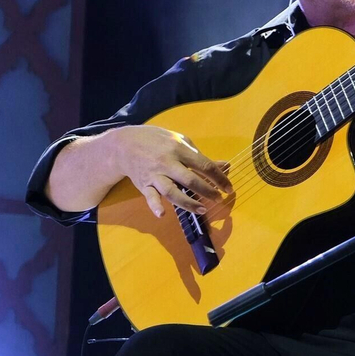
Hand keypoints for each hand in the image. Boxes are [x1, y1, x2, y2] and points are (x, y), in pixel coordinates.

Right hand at [104, 126, 231, 219]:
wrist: (125, 144)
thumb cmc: (158, 141)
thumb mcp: (181, 142)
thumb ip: (201, 156)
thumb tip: (225, 166)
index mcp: (180, 149)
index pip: (204, 165)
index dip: (219, 178)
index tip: (229, 188)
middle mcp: (168, 162)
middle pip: (190, 179)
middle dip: (207, 191)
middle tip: (219, 199)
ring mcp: (154, 174)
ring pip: (172, 191)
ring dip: (188, 202)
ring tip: (202, 210)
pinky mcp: (143, 184)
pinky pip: (150, 196)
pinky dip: (155, 206)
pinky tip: (163, 214)